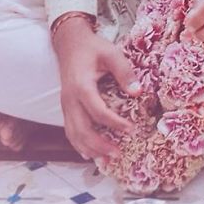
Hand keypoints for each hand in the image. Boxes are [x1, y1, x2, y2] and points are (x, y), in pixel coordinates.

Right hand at [53, 17, 140, 159]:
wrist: (70, 44)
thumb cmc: (93, 48)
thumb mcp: (111, 53)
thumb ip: (124, 71)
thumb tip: (138, 91)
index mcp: (81, 86)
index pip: (98, 111)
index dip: (114, 123)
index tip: (131, 130)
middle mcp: (70, 100)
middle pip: (82, 130)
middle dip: (99, 145)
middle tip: (118, 154)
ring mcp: (65, 105)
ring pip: (73, 134)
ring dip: (89, 149)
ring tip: (107, 160)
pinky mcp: (66, 108)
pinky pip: (70, 130)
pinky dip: (79, 144)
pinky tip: (90, 153)